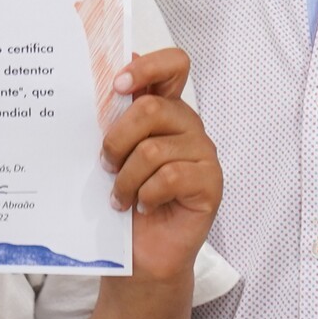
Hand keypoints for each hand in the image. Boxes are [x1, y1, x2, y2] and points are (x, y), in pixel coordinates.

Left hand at [100, 48, 222, 285]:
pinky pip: (170, 178)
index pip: (173, 64)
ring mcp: (203, 153)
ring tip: (120, 197)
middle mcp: (187, 125)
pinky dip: (146, 195)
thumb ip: (113, 116)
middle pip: (150, 109)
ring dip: (126, 178)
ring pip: (153, 150)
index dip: (146, 66)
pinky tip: (143, 207)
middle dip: (116, 140)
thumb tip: (108, 73)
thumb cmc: (124, 200)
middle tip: (106, 166)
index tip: (116, 85)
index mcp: (165, 109)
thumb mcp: (113, 153)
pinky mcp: (211, 182)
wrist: (139, 254)